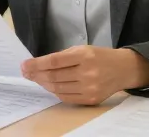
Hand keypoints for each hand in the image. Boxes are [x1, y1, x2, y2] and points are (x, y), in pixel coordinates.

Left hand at [20, 46, 148, 105]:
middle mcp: (88, 72)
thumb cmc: (100, 57)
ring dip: (44, 84)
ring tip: (36, 78)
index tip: (25, 65)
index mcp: (84, 55)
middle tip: (26, 72)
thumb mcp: (82, 49)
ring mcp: (90, 88)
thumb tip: (38, 65)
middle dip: (36, 75)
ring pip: (58, 88)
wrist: (123, 69)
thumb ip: (62, 57)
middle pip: (54, 76)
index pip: (54, 61)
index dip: (37, 64)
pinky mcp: (91, 99)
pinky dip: (55, 92)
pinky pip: (66, 97)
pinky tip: (49, 86)